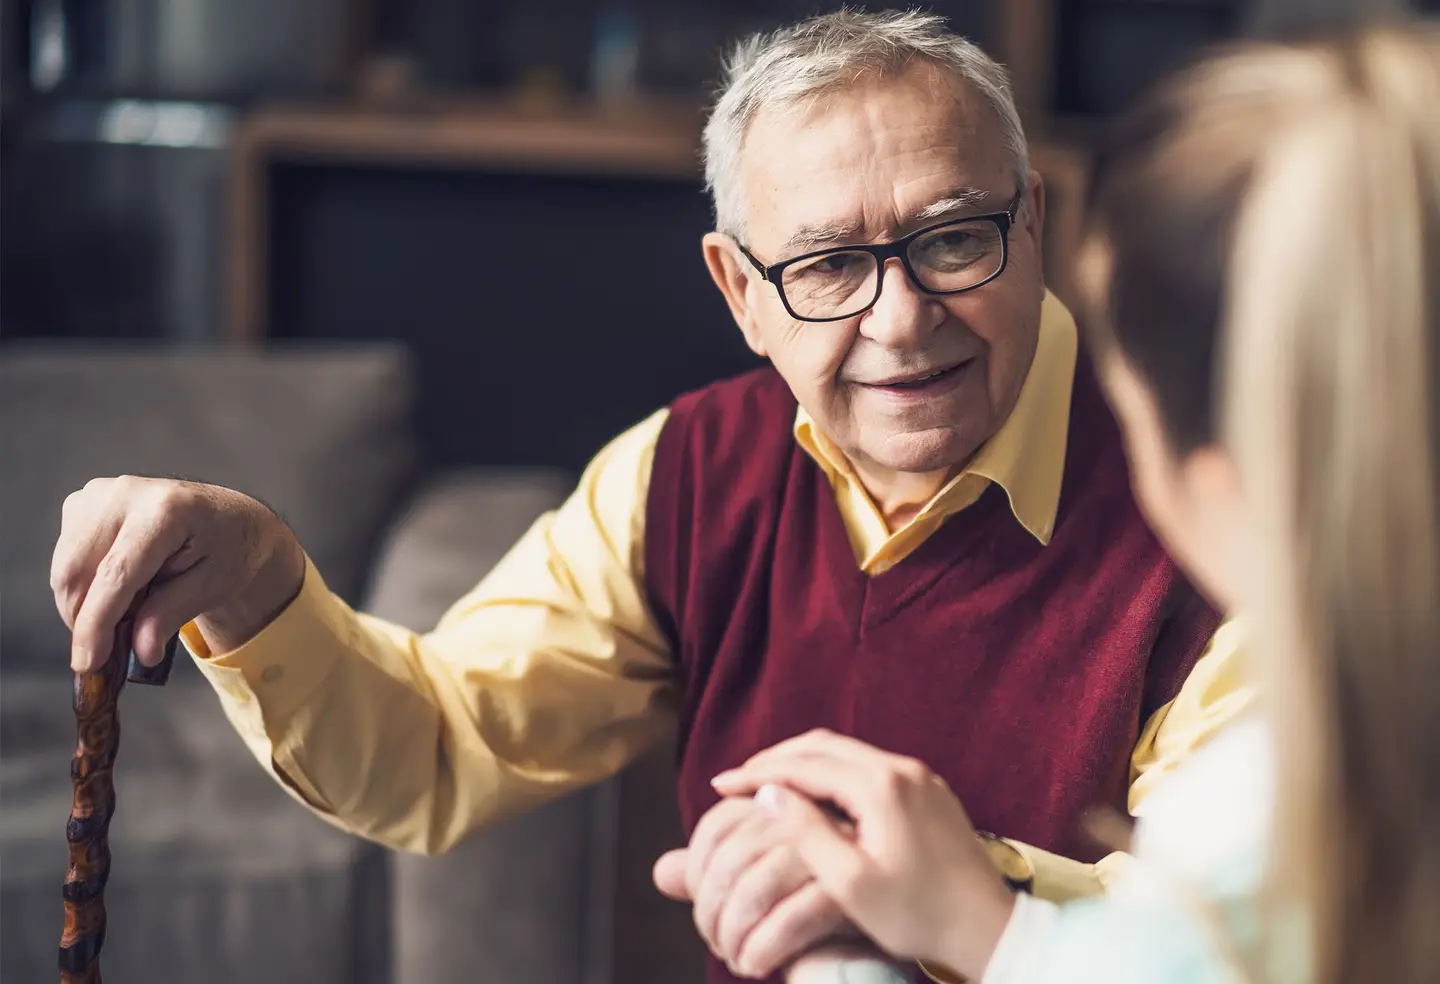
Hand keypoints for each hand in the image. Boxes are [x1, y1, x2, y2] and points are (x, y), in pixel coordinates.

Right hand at [52, 476, 304, 671]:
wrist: (227, 518)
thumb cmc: (226, 550)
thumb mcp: (213, 587)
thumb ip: (171, 615)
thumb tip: (141, 652)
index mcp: (167, 510)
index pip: (116, 574)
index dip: (96, 623)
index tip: (86, 663)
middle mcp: (125, 493)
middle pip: (78, 572)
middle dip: (86, 619)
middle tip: (115, 645)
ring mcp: (98, 494)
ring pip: (65, 569)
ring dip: (84, 605)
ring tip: (130, 609)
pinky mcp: (83, 503)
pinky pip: (66, 560)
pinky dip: (84, 587)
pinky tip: (119, 589)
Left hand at [652, 797, 853, 977]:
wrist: (883, 921)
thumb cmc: (813, 897)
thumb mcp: (760, 879)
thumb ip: (712, 873)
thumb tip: (663, 873)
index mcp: (777, 801)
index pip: (715, 828)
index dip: (699, 875)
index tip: (704, 910)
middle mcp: (800, 813)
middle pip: (730, 861)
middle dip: (712, 914)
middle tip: (717, 945)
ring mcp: (826, 846)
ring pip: (754, 890)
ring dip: (734, 936)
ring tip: (735, 959)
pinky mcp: (847, 887)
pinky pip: (789, 919)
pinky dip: (762, 949)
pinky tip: (756, 966)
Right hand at [711, 730, 1015, 980]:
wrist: (986, 927)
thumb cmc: (918, 915)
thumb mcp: (850, 883)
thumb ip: (806, 833)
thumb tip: (769, 795)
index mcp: (880, 786)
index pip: (803, 764)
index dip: (757, 773)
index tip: (720, 785)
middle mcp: (901, 768)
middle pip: (823, 745)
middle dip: (775, 759)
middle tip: (737, 780)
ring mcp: (918, 776)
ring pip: (846, 753)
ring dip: (803, 763)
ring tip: (767, 786)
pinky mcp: (928, 790)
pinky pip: (867, 766)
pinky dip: (831, 773)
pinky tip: (814, 796)